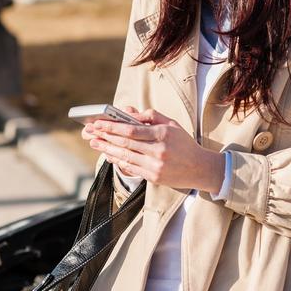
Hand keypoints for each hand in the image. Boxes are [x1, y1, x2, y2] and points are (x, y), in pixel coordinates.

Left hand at [84, 106, 224, 192]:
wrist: (200, 168)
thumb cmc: (184, 143)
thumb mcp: (171, 124)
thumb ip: (151, 116)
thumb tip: (129, 113)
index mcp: (163, 134)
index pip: (131, 129)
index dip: (112, 126)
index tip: (98, 123)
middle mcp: (158, 151)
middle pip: (125, 143)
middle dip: (105, 136)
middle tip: (90, 132)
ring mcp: (155, 166)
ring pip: (125, 156)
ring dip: (107, 149)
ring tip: (94, 143)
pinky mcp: (153, 177)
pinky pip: (131, 168)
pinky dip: (118, 161)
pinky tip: (109, 154)